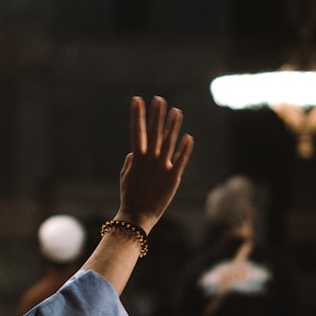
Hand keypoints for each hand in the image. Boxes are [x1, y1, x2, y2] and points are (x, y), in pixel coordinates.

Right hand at [117, 96, 193, 232]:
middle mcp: (149, 159)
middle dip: (156, 115)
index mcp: (137, 158)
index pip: (136, 131)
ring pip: (169, 142)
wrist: (137, 216)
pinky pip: (180, 160)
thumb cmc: (130, 196)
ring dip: (172, 126)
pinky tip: (188, 137)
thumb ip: (130, 163)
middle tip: (159, 99)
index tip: (137, 100)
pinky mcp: (173, 177)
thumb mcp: (126, 177)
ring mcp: (162, 167)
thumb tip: (133, 153)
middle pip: (154, 132)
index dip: (137, 115)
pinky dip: (184, 149)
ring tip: (176, 111)